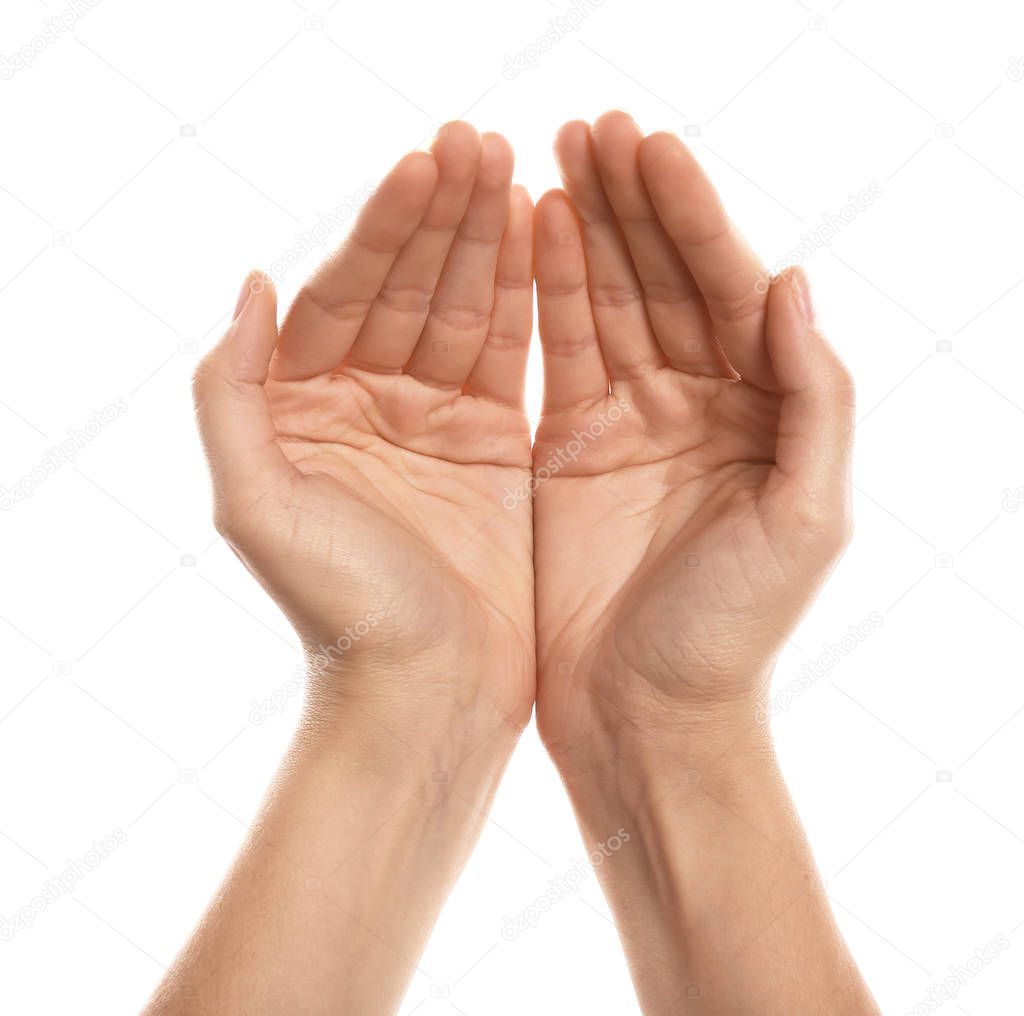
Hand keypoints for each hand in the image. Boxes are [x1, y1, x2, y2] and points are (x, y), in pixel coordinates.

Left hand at [193, 122, 534, 745]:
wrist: (426, 694)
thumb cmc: (340, 611)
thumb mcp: (255, 503)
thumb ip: (231, 393)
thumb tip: (248, 282)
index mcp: (305, 409)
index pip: (347, 292)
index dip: (386, 228)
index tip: (428, 163)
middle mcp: (367, 405)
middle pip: (408, 287)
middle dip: (443, 215)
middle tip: (482, 142)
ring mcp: (434, 421)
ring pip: (463, 311)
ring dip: (486, 241)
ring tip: (517, 171)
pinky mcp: (492, 448)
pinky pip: (508, 356)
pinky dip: (524, 299)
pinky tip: (540, 240)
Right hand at [532, 112, 854, 772]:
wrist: (645, 714)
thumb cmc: (731, 630)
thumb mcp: (807, 516)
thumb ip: (815, 398)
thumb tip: (794, 281)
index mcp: (763, 414)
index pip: (729, 288)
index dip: (690, 216)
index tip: (648, 147)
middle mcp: (700, 406)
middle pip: (666, 280)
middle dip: (633, 203)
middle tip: (590, 129)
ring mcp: (632, 423)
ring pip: (609, 304)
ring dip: (585, 231)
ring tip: (552, 159)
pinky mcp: (571, 449)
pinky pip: (560, 353)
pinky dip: (546, 294)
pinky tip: (531, 236)